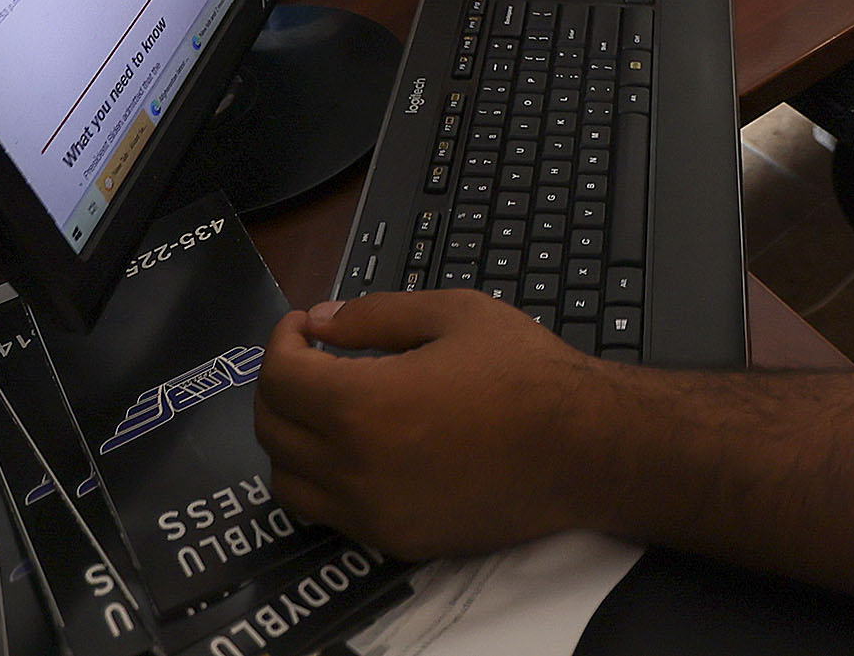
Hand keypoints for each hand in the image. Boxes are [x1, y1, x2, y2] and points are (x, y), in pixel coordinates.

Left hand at [255, 291, 609, 560]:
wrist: (582, 449)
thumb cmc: (525, 373)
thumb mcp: (454, 314)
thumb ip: (376, 315)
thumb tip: (322, 321)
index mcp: (364, 404)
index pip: (280, 377)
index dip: (282, 341)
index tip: (305, 326)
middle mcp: (354, 467)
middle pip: (271, 430)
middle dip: (279, 384)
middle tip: (311, 360)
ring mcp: (371, 512)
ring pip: (288, 482)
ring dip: (291, 438)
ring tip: (326, 408)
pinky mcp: (394, 539)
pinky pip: (329, 513)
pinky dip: (323, 479)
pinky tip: (358, 449)